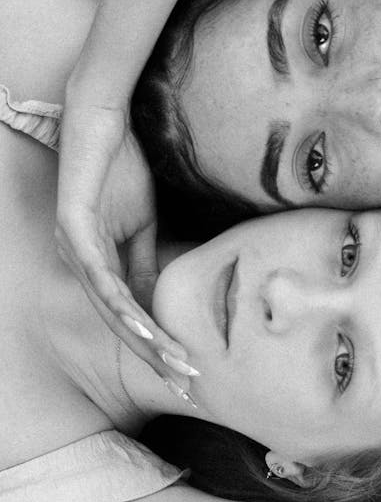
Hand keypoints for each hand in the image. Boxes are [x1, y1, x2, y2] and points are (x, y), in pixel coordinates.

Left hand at [56, 99, 197, 386]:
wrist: (100, 117)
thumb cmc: (119, 165)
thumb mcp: (142, 222)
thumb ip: (145, 260)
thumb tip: (160, 297)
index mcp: (96, 263)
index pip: (128, 315)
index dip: (156, 345)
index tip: (187, 369)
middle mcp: (78, 264)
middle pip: (117, 323)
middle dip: (153, 356)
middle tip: (185, 384)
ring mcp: (73, 248)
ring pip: (109, 308)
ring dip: (143, 339)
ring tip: (174, 361)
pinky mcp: (72, 229)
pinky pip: (99, 276)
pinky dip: (121, 304)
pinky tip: (142, 325)